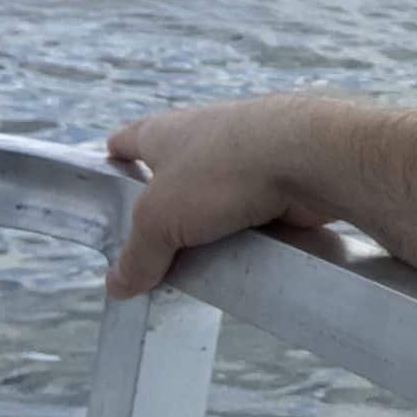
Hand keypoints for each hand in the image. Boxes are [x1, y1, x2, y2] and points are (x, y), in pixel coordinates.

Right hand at [102, 92, 348, 296]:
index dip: (115, 160)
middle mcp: (207, 136)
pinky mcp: (282, 180)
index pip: (129, 141)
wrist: (309, 159)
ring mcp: (248, 156)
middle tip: (152, 250)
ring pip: (217, 197)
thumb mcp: (159, 220)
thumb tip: (117, 285)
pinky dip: (246, 235)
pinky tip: (241, 262)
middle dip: (166, 210)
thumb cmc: (222, 171)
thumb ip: (137, 254)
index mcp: (167, 132)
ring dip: (209, 226)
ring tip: (197, 265)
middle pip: (176, 174)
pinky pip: (254, 214)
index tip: (108, 180)